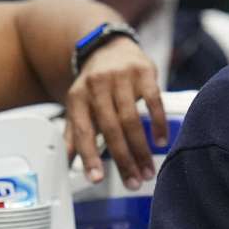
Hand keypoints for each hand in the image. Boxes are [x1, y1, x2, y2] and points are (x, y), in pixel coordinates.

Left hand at [64, 38, 165, 187]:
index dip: (89, 156)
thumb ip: (74, 132)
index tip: (97, 179)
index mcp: (78, 97)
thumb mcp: (80, 104)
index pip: (82, 131)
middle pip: (110, 129)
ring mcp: (122, 78)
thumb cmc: (97, 84)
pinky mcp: (144, 73)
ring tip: (148, 170)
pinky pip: (154, 101)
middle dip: (123, 159)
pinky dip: (158, 124)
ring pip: (131, 119)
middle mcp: (97, 87)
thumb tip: (67, 163)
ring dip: (141, 149)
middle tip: (133, 181)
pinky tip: (161, 141)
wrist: (110, 47)